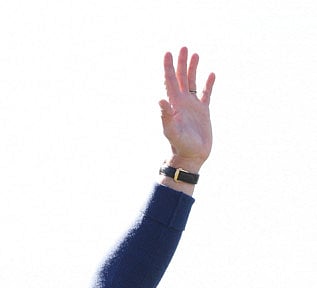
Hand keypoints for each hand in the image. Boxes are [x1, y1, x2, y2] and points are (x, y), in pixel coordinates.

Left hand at [159, 47, 215, 172]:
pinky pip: (206, 93)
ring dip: (193, 69)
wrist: (191, 156)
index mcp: (173, 104)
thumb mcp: (171, 129)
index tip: (168, 53)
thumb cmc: (179, 144)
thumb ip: (166, 115)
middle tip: (183, 47)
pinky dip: (208, 84)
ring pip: (192, 82)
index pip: (169, 81)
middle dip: (181, 63)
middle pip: (180, 78)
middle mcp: (182, 102)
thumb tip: (160, 99)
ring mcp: (192, 106)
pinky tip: (211, 74)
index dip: (168, 67)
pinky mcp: (203, 111)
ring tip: (195, 54)